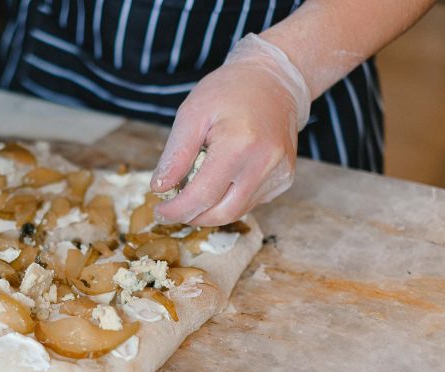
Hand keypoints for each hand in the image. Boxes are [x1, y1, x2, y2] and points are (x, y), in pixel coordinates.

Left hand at [151, 34, 310, 226]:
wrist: (274, 80)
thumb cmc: (229, 91)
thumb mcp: (192, 114)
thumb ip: (175, 154)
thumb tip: (159, 188)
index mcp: (239, 145)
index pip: (203, 195)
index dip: (177, 210)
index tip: (160, 211)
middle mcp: (264, 163)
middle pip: (222, 213)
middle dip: (192, 217)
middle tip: (172, 210)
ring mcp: (279, 174)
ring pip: (237, 211)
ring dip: (210, 211)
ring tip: (193, 193)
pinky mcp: (284, 179)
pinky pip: (250, 202)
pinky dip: (228, 200)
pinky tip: (219, 181)